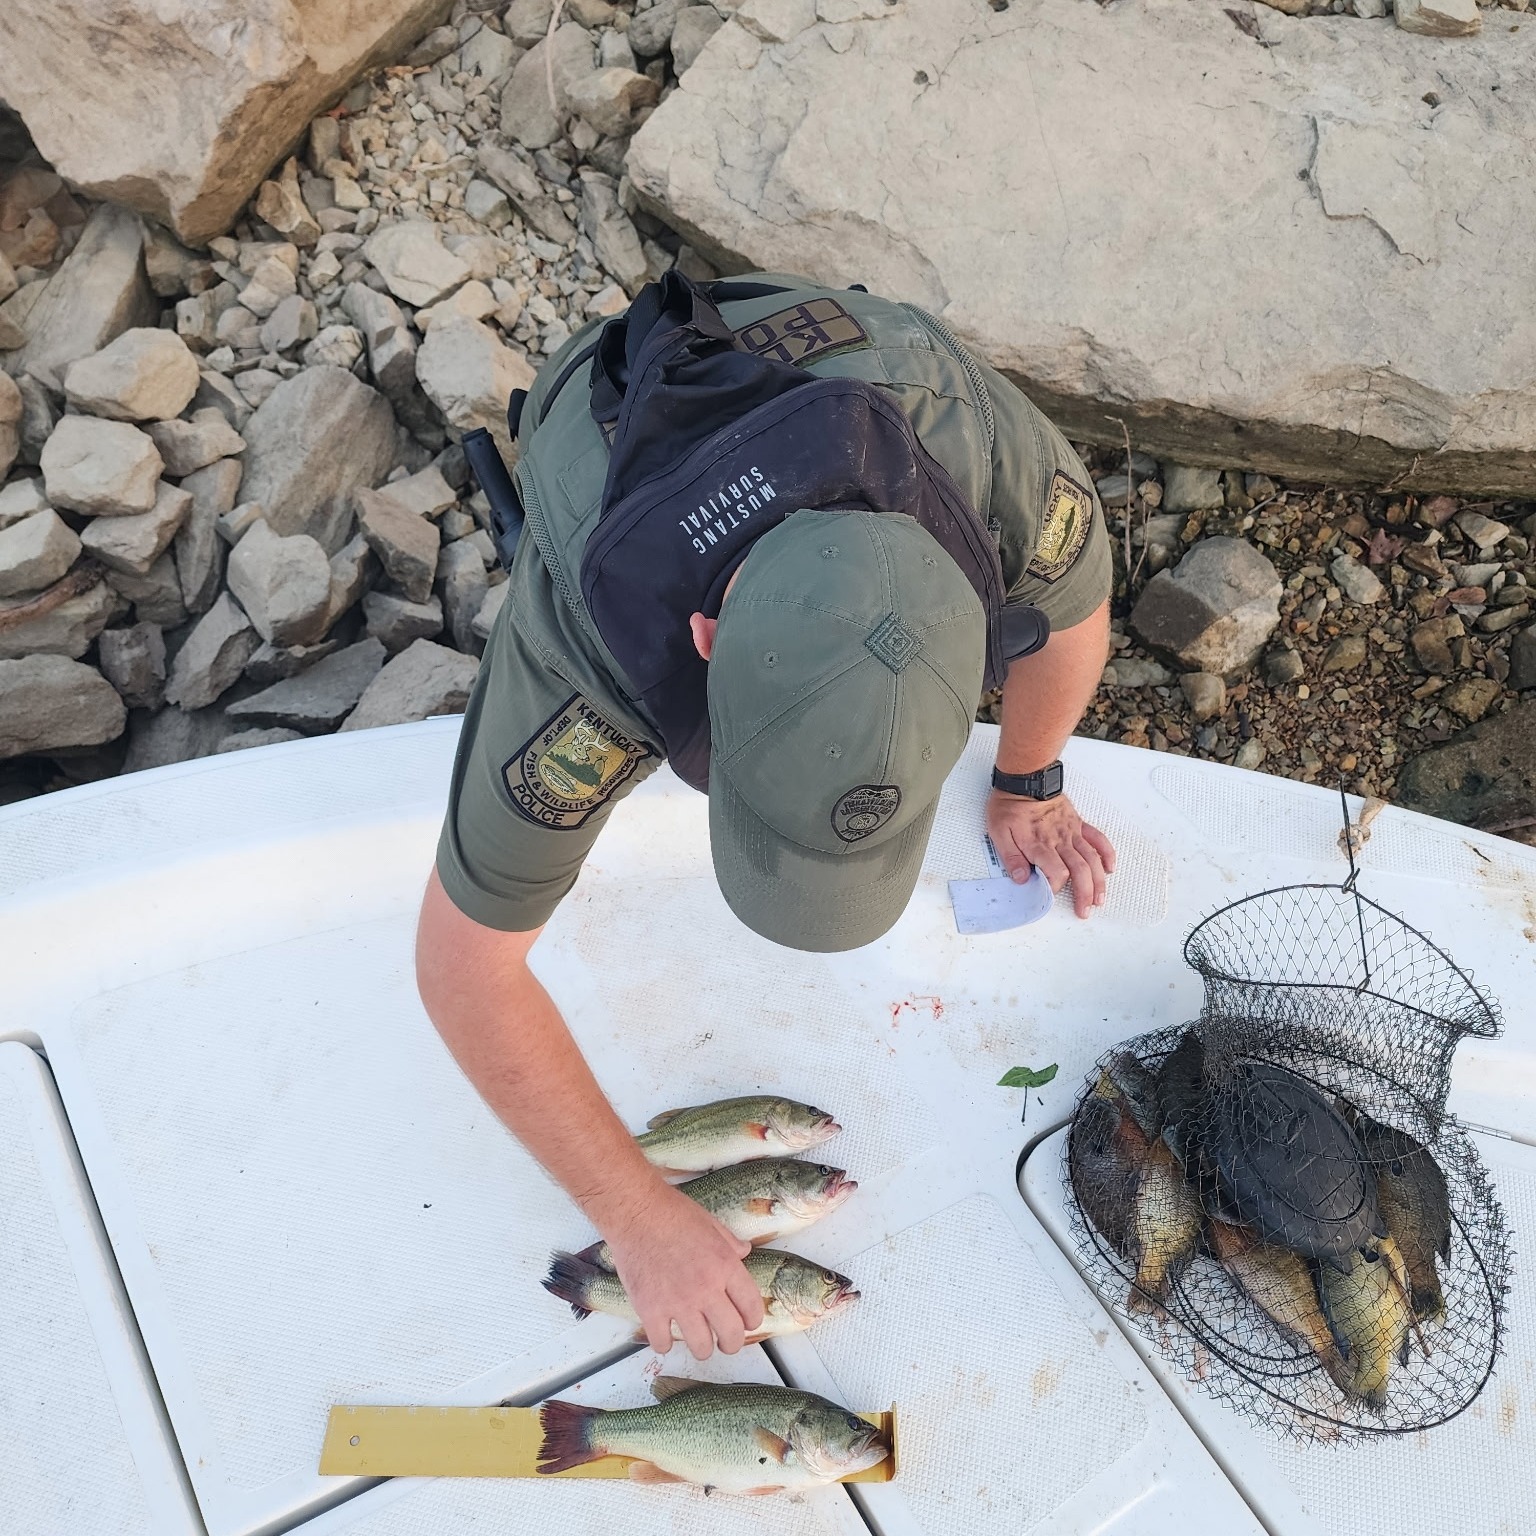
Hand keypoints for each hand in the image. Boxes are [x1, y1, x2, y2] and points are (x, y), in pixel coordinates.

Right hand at [600, 1183, 765, 1358]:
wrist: (636, 1212)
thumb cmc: (673, 1213)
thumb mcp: (712, 1224)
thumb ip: (731, 1244)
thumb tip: (745, 1252)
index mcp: (725, 1266)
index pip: (751, 1307)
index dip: (752, 1321)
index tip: (747, 1324)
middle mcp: (706, 1289)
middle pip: (731, 1335)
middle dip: (731, 1343)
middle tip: (725, 1342)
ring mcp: (677, 1302)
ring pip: (701, 1347)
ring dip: (702, 1348)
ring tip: (699, 1342)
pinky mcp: (650, 1310)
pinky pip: (663, 1344)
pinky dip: (665, 1343)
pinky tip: (665, 1333)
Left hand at [986, 789, 1115, 918]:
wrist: (1026, 779)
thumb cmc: (1010, 805)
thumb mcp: (998, 832)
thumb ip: (1011, 857)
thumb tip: (1021, 879)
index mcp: (1039, 844)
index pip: (1056, 873)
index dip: (1054, 888)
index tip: (1049, 895)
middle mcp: (1059, 840)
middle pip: (1079, 871)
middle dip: (1084, 894)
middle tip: (1084, 911)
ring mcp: (1072, 832)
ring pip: (1092, 860)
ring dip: (1098, 882)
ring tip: (1099, 899)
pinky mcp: (1078, 824)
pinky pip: (1097, 839)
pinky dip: (1107, 854)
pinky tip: (1110, 868)